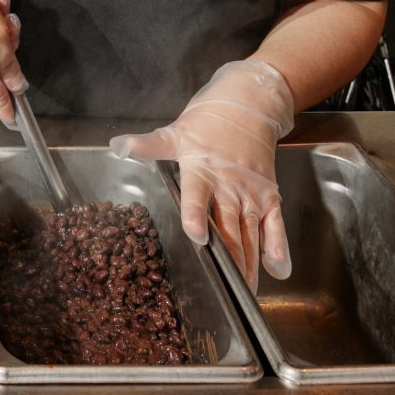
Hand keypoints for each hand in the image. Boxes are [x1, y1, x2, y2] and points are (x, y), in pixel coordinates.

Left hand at [109, 60, 294, 291]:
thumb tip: (116, 145)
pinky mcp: (269, 195)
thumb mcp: (173, 132)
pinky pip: (275, 224)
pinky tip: (278, 270)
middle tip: (227, 287)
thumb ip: (147, 145)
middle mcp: (228, 184)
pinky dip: (278, 247)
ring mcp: (251, 191)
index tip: (198, 237)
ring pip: (250, 231)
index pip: (197, 197)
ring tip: (247, 290)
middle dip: (229, 257)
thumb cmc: (207, 122)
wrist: (248, 104)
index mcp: (202, 169)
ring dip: (250, 261)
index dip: (197, 217)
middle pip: (228, 224)